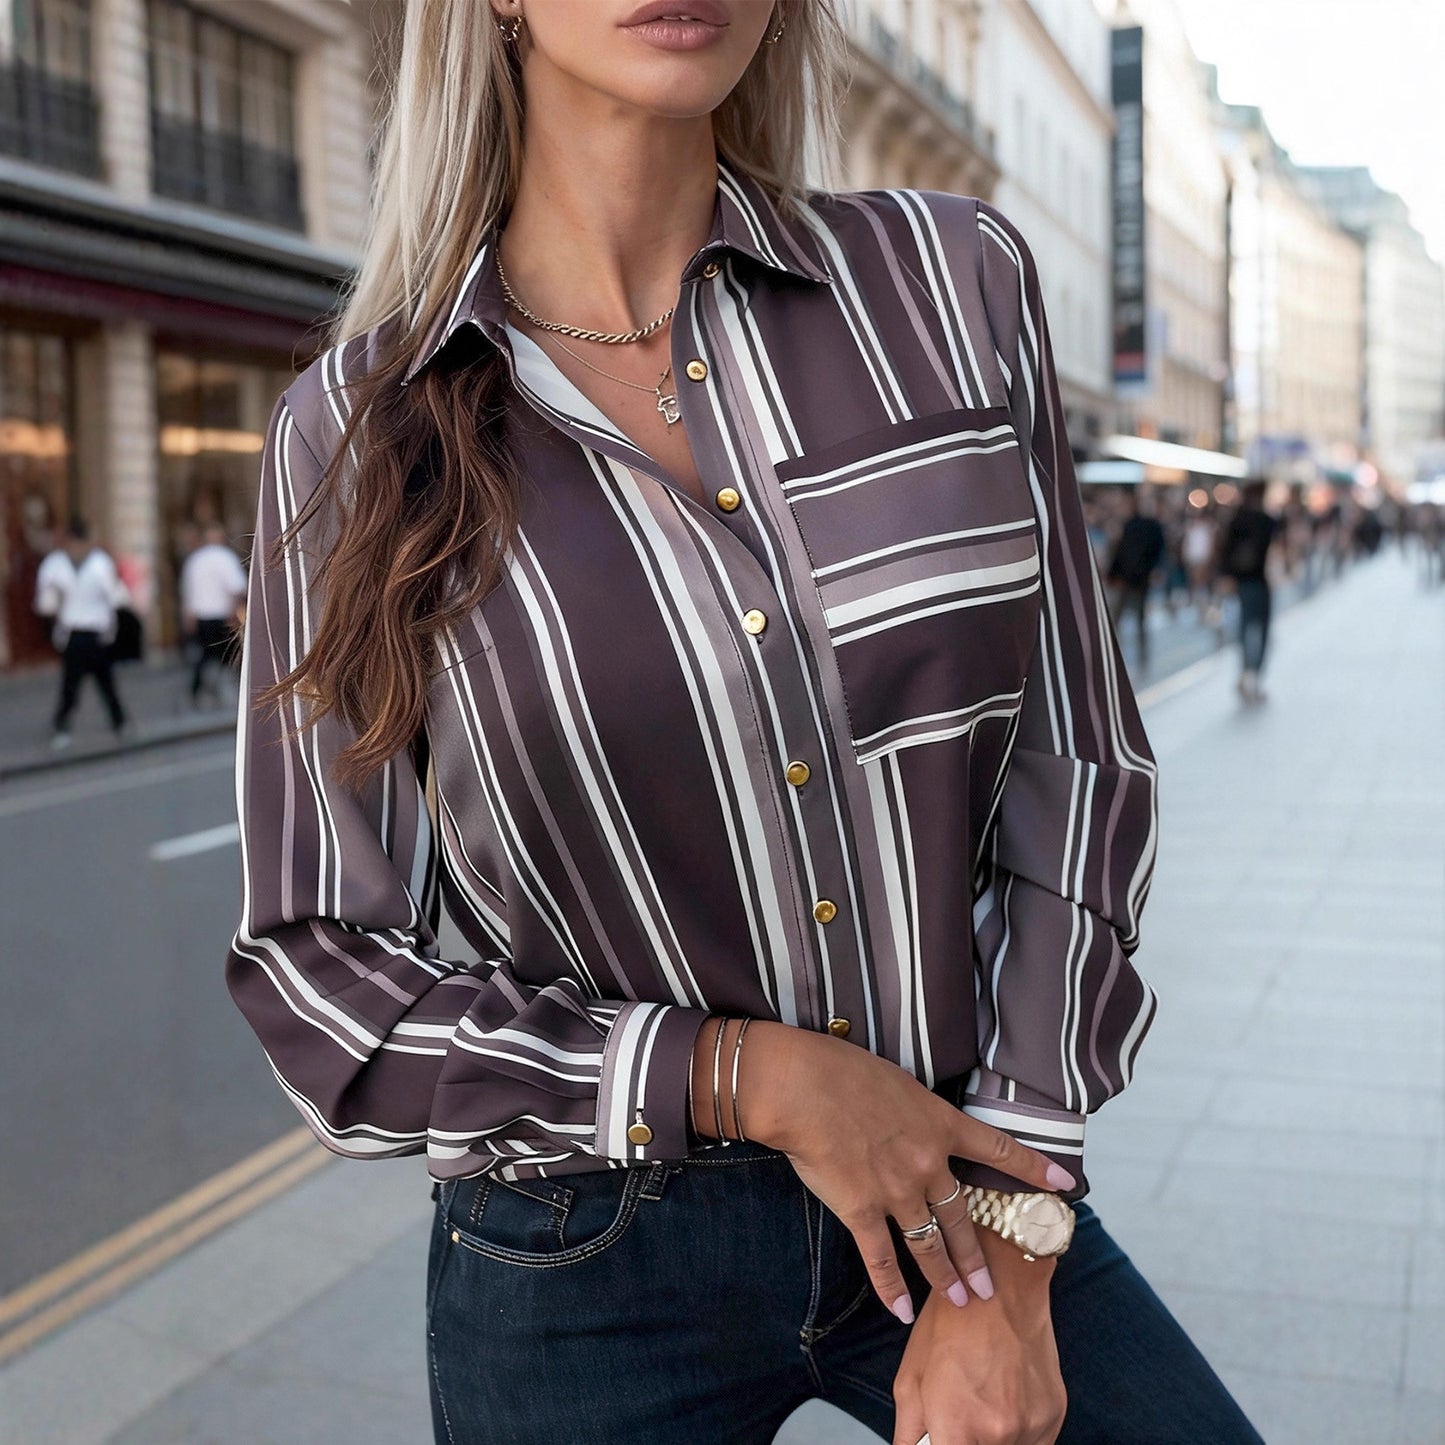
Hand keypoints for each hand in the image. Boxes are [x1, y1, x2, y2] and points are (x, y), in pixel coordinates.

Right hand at [693, 1020, 1073, 1320]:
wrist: (802, 1087)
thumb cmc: (840, 1070)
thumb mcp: (895, 1080)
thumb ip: (912, 1110)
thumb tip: (913, 1120)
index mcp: (938, 1124)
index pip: (997, 1150)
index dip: (1032, 1168)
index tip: (1065, 1185)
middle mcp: (927, 1163)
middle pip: (963, 1216)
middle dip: (979, 1255)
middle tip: (992, 1286)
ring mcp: (897, 1191)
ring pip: (931, 1243)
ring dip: (947, 1277)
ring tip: (962, 1302)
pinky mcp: (862, 1210)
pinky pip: (882, 1259)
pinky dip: (893, 1288)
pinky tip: (903, 1310)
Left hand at [892, 1231, 1065, 1444]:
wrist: (1002, 1285)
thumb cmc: (952, 1322)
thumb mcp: (911, 1376)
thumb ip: (907, 1431)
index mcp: (957, 1430)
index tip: (942, 1439)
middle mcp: (999, 1437)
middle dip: (966, 1442)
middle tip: (960, 1418)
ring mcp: (1032, 1429)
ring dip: (992, 1440)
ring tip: (981, 1405)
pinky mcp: (1055, 1418)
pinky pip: (1034, 1444)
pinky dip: (1017, 1435)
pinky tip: (1002, 1403)